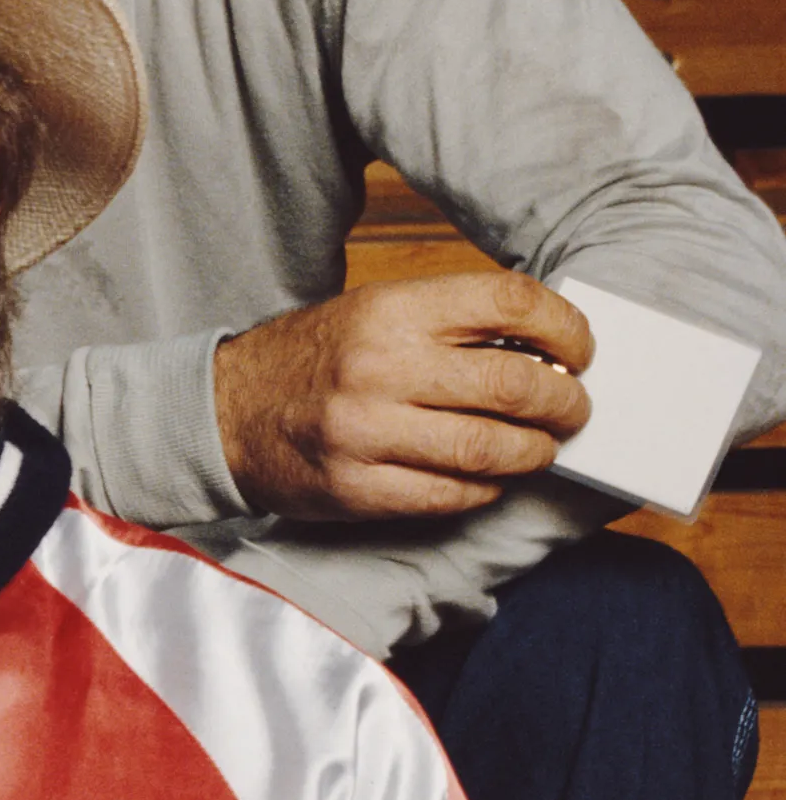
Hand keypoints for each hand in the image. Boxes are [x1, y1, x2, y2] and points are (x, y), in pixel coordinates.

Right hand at [213, 269, 588, 521]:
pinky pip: (453, 495)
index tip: (579, 352)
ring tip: (538, 446)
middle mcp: (379, 369)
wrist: (220, 413)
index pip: (511, 303)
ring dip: (535, 452)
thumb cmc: (311, 360)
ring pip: (493, 449)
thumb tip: (548, 352)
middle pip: (516, 386)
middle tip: (572, 409)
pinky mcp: (359, 488)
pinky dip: (486, 488)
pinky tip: (486, 475)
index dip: (566, 329)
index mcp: (389, 311)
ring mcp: (366, 433)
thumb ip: (451, 324)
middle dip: (566, 403)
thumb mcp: (373, 313)